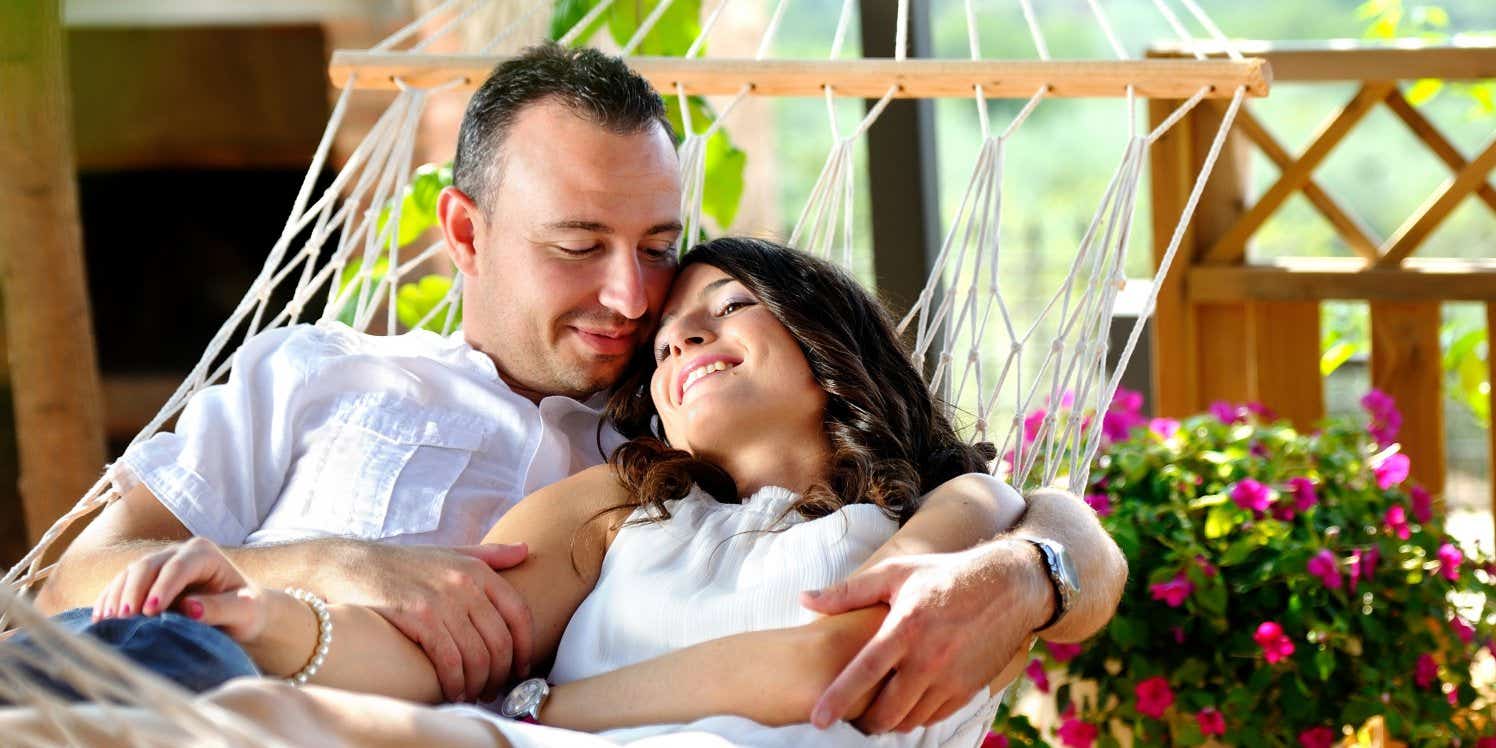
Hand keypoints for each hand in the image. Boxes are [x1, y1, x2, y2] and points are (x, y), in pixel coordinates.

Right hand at [92, 537, 269, 641]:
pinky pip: (119, 586)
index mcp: (204, 554)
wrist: (239, 613)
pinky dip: (108, 601)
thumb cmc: (245, 611)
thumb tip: (190, 607)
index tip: (151, 612)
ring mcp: (158, 564)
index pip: (178, 567)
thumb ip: (221, 608)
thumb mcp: (244, 611)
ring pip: (129, 574)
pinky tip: (100, 621)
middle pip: (147, 566)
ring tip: (109, 624)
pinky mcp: (144, 580)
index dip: (162, 587)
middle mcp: (178, 553)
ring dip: (116, 598)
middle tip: (125, 619)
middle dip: (134, 591)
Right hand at [315, 541, 532, 703]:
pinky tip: (453, 690)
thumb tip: (526, 550)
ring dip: (479, 682)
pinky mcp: (417, 617)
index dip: (526, 646)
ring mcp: (441, 599)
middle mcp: (464, 582)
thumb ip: (489, 554)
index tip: (521, 667)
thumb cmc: (403, 564)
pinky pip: (449, 660)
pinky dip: (455, 682)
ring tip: (474, 692)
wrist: (350, 565)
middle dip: (501, 672)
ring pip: (477, 654)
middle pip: (500, 640)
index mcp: (477, 569)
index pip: (519, 613)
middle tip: (495, 688)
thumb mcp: (450, 552)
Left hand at [800, 540, 1051, 732]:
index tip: (817, 719)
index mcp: (906, 627)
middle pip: (887, 711)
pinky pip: (935, 717)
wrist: (1008, 587)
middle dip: (864, 723)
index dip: (837, 699)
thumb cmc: (944, 575)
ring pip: (911, 721)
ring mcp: (952, 677)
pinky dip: (916, 718)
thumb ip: (848, 592)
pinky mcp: (969, 689)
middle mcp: (930, 658)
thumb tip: (804, 599)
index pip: (864, 672)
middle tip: (850, 720)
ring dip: (890, 723)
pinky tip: (906, 705)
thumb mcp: (896, 573)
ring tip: (876, 714)